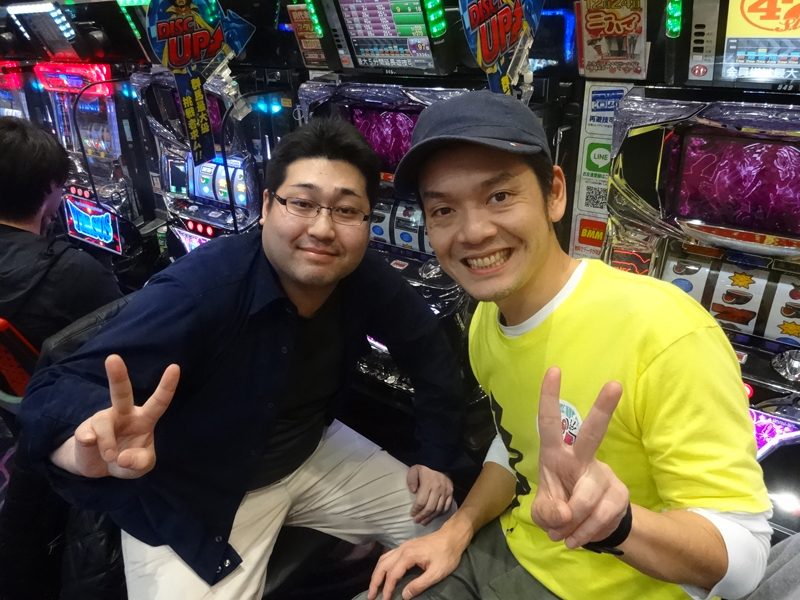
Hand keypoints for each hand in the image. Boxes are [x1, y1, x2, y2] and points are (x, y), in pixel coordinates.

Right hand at [58, 354, 178, 478]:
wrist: (97, 468)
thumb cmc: (126, 460)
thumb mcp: (140, 467)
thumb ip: (139, 463)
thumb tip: (121, 457)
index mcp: (144, 419)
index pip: (158, 402)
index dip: (166, 386)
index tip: (175, 367)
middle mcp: (123, 413)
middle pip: (121, 392)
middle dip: (117, 376)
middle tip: (112, 358)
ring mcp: (102, 419)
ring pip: (103, 421)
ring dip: (108, 444)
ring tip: (111, 457)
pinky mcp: (84, 430)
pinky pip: (86, 434)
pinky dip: (90, 444)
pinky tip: (89, 445)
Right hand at [367, 527, 464, 599]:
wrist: (452, 537)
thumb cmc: (446, 555)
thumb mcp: (436, 573)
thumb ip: (419, 584)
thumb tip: (404, 595)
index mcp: (408, 556)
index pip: (392, 574)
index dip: (387, 589)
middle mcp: (401, 549)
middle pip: (382, 565)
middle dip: (375, 581)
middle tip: (370, 595)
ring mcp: (403, 546)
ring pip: (383, 559)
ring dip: (377, 573)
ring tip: (374, 586)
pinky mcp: (405, 546)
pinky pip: (388, 556)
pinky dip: (382, 566)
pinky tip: (383, 573)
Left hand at [407, 465, 453, 524]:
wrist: (440, 462)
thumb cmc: (425, 468)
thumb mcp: (414, 470)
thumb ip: (411, 480)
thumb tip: (413, 492)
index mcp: (428, 483)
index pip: (422, 501)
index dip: (416, 510)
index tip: (412, 514)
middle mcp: (438, 489)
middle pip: (430, 507)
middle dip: (422, 516)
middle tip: (416, 521)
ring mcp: (446, 492)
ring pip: (438, 509)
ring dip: (430, 517)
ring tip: (424, 522)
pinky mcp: (451, 493)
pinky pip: (446, 507)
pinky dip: (440, 514)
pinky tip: (434, 517)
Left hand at [531, 366, 628, 549]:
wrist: (589, 529)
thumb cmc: (559, 507)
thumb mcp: (542, 513)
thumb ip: (547, 513)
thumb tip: (565, 514)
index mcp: (555, 454)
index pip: (549, 422)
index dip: (549, 397)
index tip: (553, 370)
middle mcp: (581, 458)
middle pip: (592, 433)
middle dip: (603, 409)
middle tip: (614, 384)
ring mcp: (603, 474)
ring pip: (586, 499)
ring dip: (572, 524)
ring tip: (564, 534)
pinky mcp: (619, 494)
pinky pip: (600, 517)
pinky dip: (584, 533)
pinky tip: (577, 538)